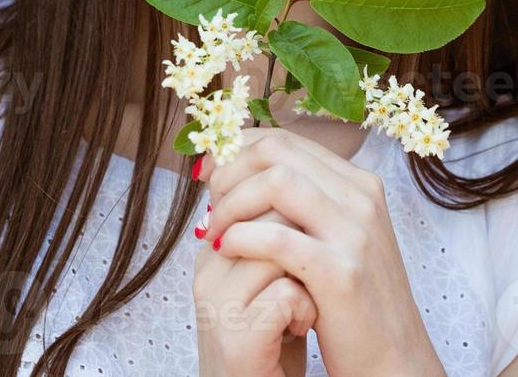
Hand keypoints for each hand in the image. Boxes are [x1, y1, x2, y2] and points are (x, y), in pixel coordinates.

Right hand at [193, 205, 315, 376]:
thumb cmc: (275, 337)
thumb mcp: (270, 275)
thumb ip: (275, 229)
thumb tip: (302, 176)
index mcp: (214, 248)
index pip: (257, 190)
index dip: (296, 210)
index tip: (307, 244)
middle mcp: (207, 271)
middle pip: (268, 212)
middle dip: (304, 237)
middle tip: (310, 272)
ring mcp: (217, 306)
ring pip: (276, 249)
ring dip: (308, 274)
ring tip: (307, 300)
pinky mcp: (236, 340)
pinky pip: (285, 294)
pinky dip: (307, 308)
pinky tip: (304, 326)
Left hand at [197, 127, 445, 376]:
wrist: (394, 358)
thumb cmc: (354, 302)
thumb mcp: (339, 239)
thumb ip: (304, 204)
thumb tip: (242, 175)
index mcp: (359, 184)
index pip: (285, 140)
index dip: (238, 150)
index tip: (210, 174)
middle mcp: (362, 198)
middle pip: (277, 151)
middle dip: (230, 171)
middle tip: (209, 202)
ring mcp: (355, 232)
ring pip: (276, 182)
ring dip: (232, 202)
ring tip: (216, 230)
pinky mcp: (341, 272)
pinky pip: (277, 238)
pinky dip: (241, 237)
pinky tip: (226, 249)